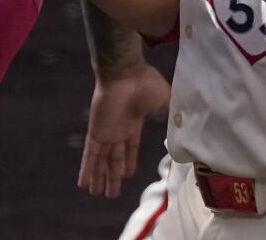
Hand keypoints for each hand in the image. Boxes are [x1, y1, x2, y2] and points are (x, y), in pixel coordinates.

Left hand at [78, 62, 170, 197]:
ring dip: (99, 178)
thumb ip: (170, 110)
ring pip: (102, 160)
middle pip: (113, 158)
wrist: (125, 71)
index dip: (128, 161)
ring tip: (96, 194)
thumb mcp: (164, 98)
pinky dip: (86, 169)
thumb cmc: (145, 82)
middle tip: (110, 193)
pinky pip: (90, 155)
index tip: (127, 175)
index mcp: (132, 122)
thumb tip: (182, 120)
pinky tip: (83, 183)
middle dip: (112, 175)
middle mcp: (118, 129)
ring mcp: (106, 131)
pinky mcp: (97, 131)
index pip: (129, 147)